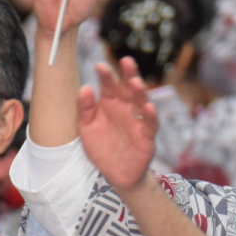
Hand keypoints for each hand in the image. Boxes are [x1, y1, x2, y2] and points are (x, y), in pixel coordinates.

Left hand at [78, 57, 158, 191]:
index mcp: (111, 102)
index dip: (106, 75)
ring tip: (135, 83)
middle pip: (129, 88)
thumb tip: (85, 88)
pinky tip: (148, 108)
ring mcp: (138, 121)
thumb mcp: (87, 127)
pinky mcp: (147, 137)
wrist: (115, 174)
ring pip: (142, 102)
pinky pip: (150, 125)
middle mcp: (126, 108)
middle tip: (126, 61)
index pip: (110, 84)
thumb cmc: (102, 147)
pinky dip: (151, 117)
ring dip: (140, 92)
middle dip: (129, 74)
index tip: (100, 66)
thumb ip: (85, 108)